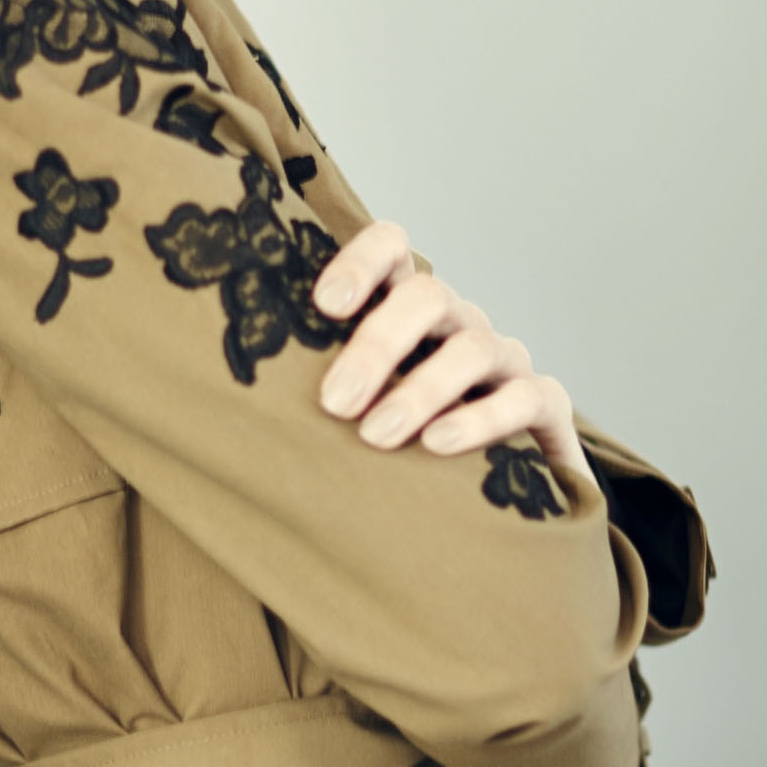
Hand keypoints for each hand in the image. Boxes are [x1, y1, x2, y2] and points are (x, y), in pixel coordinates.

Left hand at [310, 220, 596, 488]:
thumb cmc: (395, 452)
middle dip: (377, 346)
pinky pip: (525, 396)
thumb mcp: (352, 412)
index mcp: (407, 311)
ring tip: (376, 436)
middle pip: (427, 296)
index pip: (392, 250)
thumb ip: (313, 392)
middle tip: (334, 403)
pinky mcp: (544, 406)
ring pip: (471, 348)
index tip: (324, 307)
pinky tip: (439, 445)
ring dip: (420, 390)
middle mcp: (458, 324)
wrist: (485, 515)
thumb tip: (221, 398)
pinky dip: (480, 418)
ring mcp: (505, 361)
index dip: (361, 263)